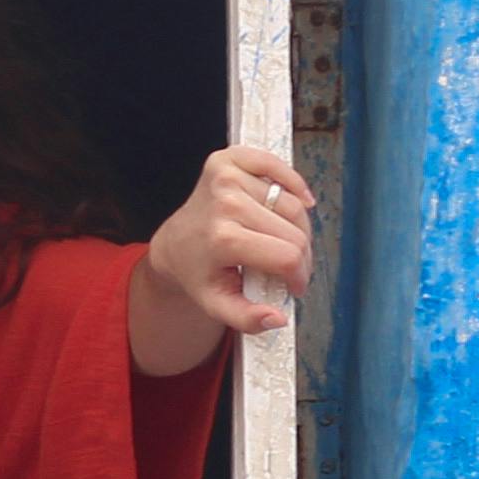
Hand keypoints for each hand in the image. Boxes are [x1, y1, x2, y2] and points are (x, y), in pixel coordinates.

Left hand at [130, 145, 312, 374]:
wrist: (176, 243)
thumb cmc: (198, 272)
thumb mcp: (217, 305)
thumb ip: (247, 319)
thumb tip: (278, 317)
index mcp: (223, 238)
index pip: (287, 256)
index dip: (299, 277)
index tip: (294, 286)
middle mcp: (225, 202)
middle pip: (295, 232)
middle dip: (301, 257)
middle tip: (290, 269)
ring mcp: (227, 176)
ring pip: (293, 205)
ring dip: (299, 227)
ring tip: (285, 242)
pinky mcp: (230, 158)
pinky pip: (277, 166)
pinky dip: (293, 183)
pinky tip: (298, 200)